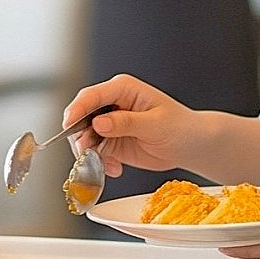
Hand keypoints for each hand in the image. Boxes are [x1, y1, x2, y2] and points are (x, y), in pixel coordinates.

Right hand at [60, 75, 200, 177]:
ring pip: (84, 137)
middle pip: (82, 117)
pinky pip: (94, 153)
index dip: (76, 109)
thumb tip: (98, 122)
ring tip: (108, 166)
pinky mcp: (111, 142)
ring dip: (90, 154)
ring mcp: (109, 123)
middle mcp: (111, 104)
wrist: (190, 145)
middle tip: (87, 155)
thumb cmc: (179, 127)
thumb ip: (125, 122)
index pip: (91, 96)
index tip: (68, 126)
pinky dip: (99, 163)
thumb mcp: (155, 124)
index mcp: (122, 89)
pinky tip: (115, 169)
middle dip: (80, 137)